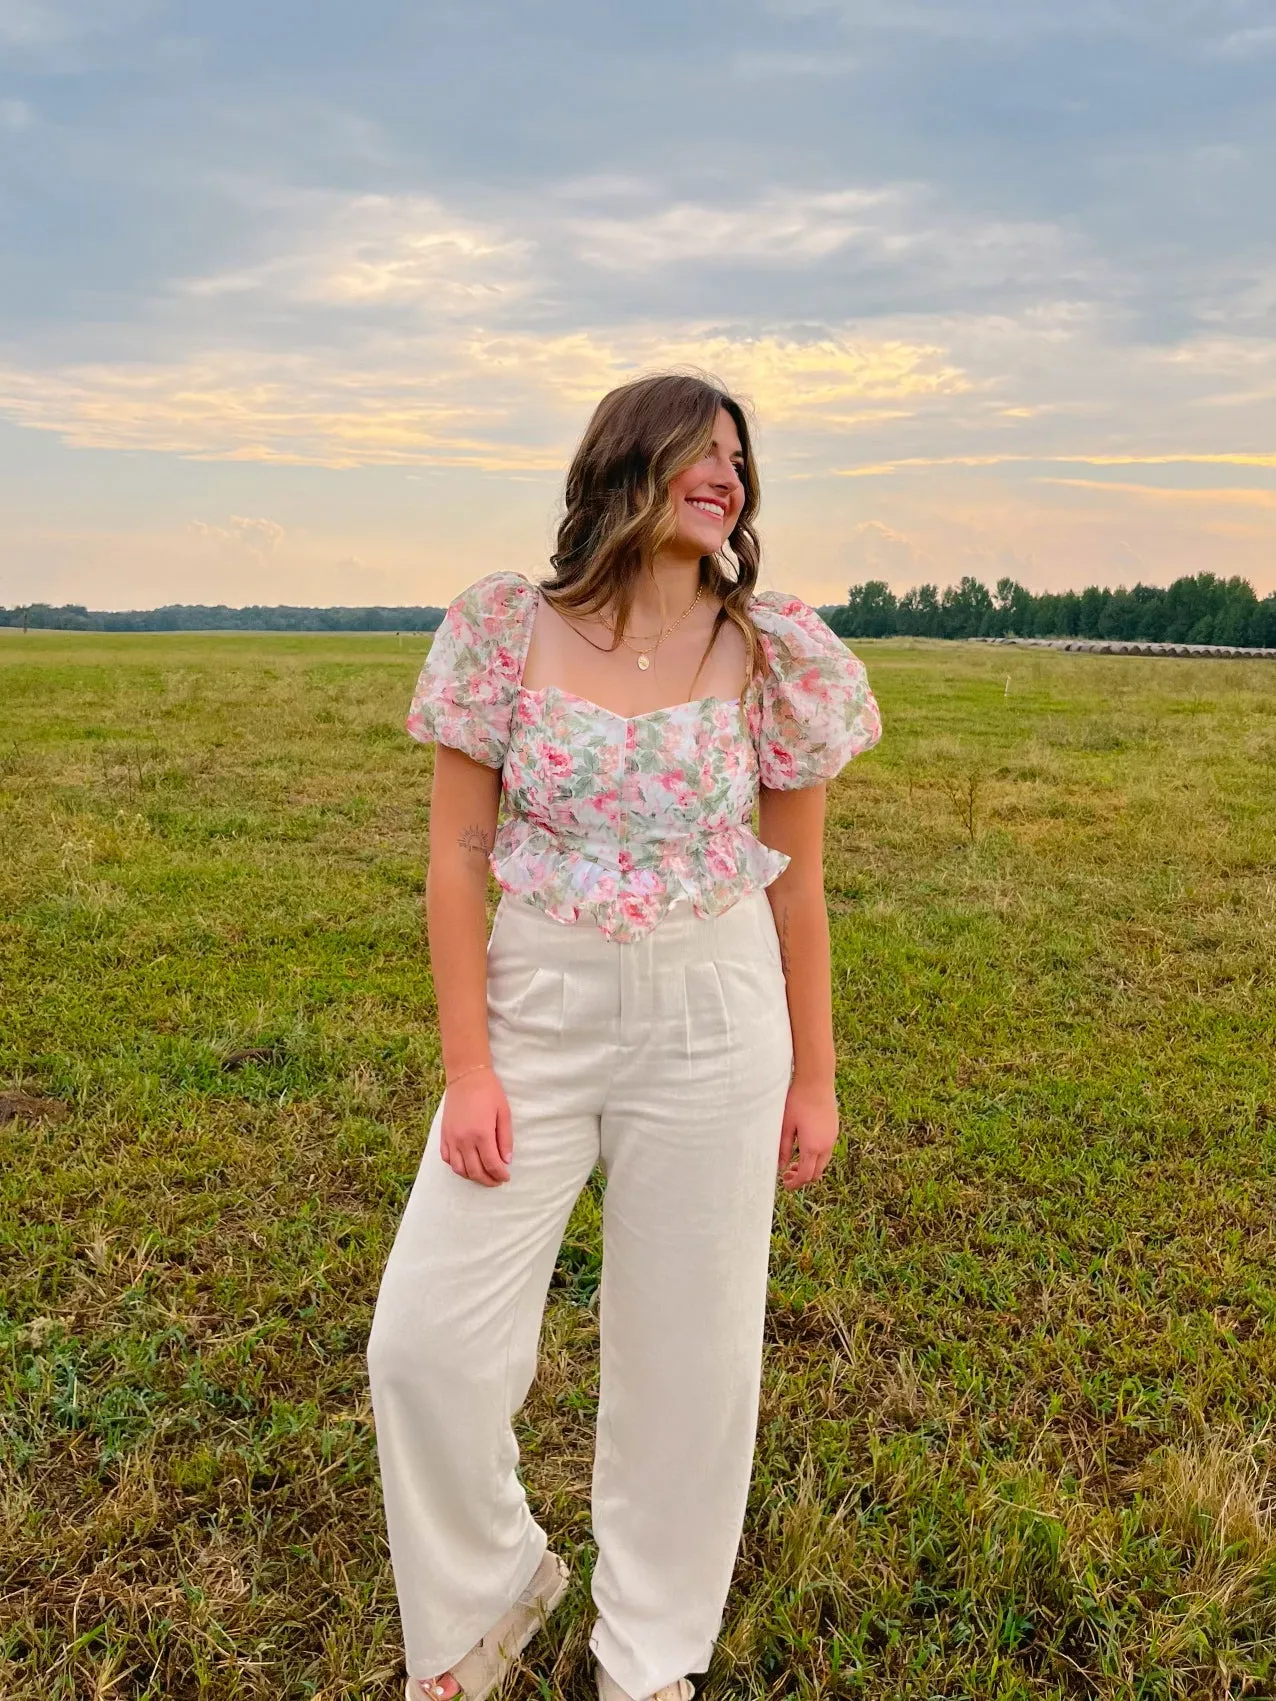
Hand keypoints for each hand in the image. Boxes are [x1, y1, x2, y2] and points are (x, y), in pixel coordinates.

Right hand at [439, 1068, 512, 1185]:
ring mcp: (451, 1138)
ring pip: (459, 1169)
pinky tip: (467, 1164)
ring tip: (483, 1175)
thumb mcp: (504, 1113)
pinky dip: (457, 1167)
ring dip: (472, 1177)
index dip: (500, 1175)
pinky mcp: (443, 1135)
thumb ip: (505, 1139)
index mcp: (481, 1134)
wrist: (466, 1077)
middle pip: (475, 1171)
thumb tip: (506, 1161)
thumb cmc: (489, 1092)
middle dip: (488, 1180)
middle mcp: (464, 1140)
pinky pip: (447, 1159)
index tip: (506, 1177)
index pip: (491, 1164)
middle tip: (497, 1180)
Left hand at [777, 1075, 838, 1189]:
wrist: (816, 1080)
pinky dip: (816, 1157)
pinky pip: (827, 1151)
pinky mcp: (834, 1129)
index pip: (805, 1175)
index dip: (795, 1184)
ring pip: (823, 1162)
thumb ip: (782, 1148)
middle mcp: (826, 1145)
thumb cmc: (797, 1101)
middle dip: (803, 1178)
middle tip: (788, 1174)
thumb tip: (780, 1166)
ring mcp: (832, 1137)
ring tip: (795, 1161)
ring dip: (810, 1167)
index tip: (785, 1184)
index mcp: (812, 1147)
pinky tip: (804, 1147)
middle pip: (816, 1173)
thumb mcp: (785, 1126)